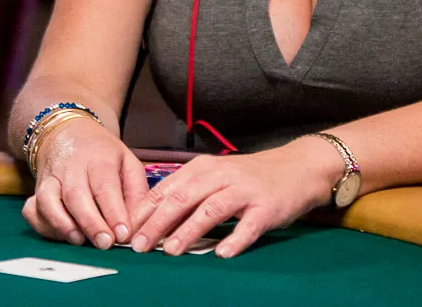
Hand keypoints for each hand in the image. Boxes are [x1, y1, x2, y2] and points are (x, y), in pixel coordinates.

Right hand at [22, 118, 145, 249]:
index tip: (123, 234)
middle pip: (76, 194)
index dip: (113, 211)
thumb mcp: (128, 163)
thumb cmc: (103, 155)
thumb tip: (136, 226)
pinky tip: (60, 235)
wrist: (68, 134)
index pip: (105, 185)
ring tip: (80, 241)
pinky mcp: (35, 191)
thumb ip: (136, 192)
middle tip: (105, 244)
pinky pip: (32, 210)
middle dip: (90, 222)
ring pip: (49, 201)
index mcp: (99, 158)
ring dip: (62, 224)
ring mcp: (50, 178)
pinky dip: (41, 225)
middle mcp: (71, 167)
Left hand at [128, 138, 341, 258]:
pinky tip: (223, 253)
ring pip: (211, 210)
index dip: (144, 211)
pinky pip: (249, 225)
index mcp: (202, 168)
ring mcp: (245, 191)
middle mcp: (221, 176)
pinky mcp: (266, 207)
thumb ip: (186, 192)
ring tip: (171, 250)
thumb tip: (149, 217)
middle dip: (157, 223)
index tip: (126, 231)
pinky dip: (235, 239)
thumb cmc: (249, 177)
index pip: (166, 189)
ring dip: (189, 231)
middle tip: (140, 246)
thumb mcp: (214, 176)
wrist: (296, 168)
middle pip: (183, 199)